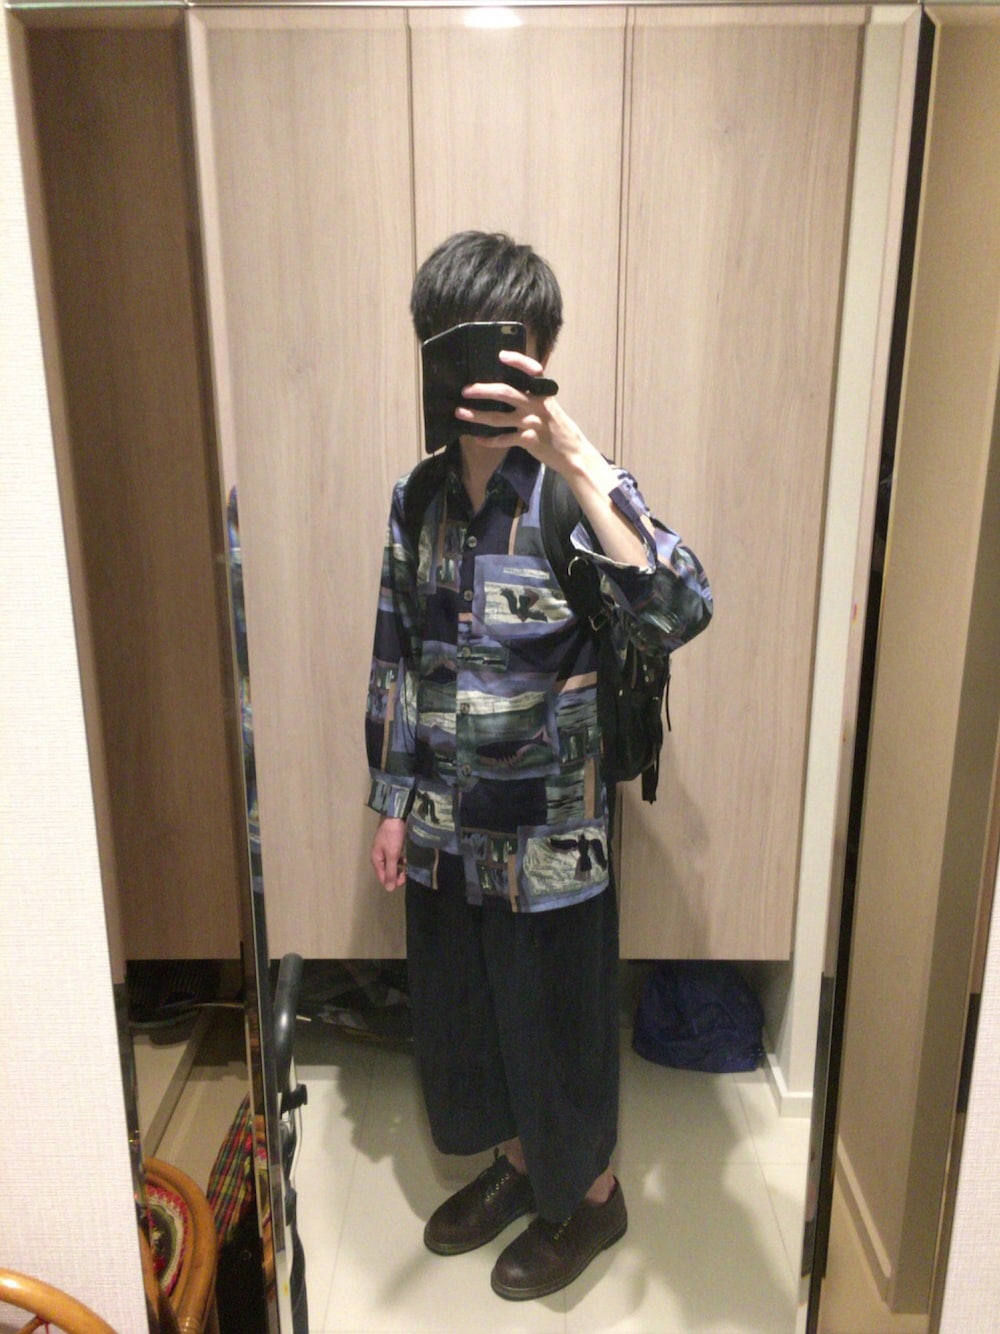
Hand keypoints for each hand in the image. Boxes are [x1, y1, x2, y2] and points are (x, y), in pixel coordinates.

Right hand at [370, 815, 406, 890]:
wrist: (395, 815)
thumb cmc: (392, 835)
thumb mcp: (392, 855)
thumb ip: (390, 872)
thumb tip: (389, 889)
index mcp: (377, 860)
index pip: (383, 878)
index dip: (394, 882)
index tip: (405, 880)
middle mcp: (379, 857)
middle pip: (388, 872)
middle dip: (398, 875)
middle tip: (408, 872)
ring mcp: (385, 851)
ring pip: (393, 865)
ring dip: (401, 868)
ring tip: (409, 865)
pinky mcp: (392, 845)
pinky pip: (396, 858)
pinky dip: (402, 860)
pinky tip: (408, 858)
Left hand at [456, 349, 586, 475]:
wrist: (573, 454)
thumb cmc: (560, 430)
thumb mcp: (552, 409)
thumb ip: (535, 399)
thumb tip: (511, 391)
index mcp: (544, 395)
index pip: (533, 371)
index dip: (517, 361)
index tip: (501, 355)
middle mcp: (536, 406)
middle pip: (505, 393)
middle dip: (482, 390)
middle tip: (466, 390)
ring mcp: (531, 423)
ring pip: (497, 417)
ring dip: (476, 415)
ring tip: (460, 412)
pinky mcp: (528, 440)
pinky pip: (503, 439)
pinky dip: (488, 441)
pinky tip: (477, 439)